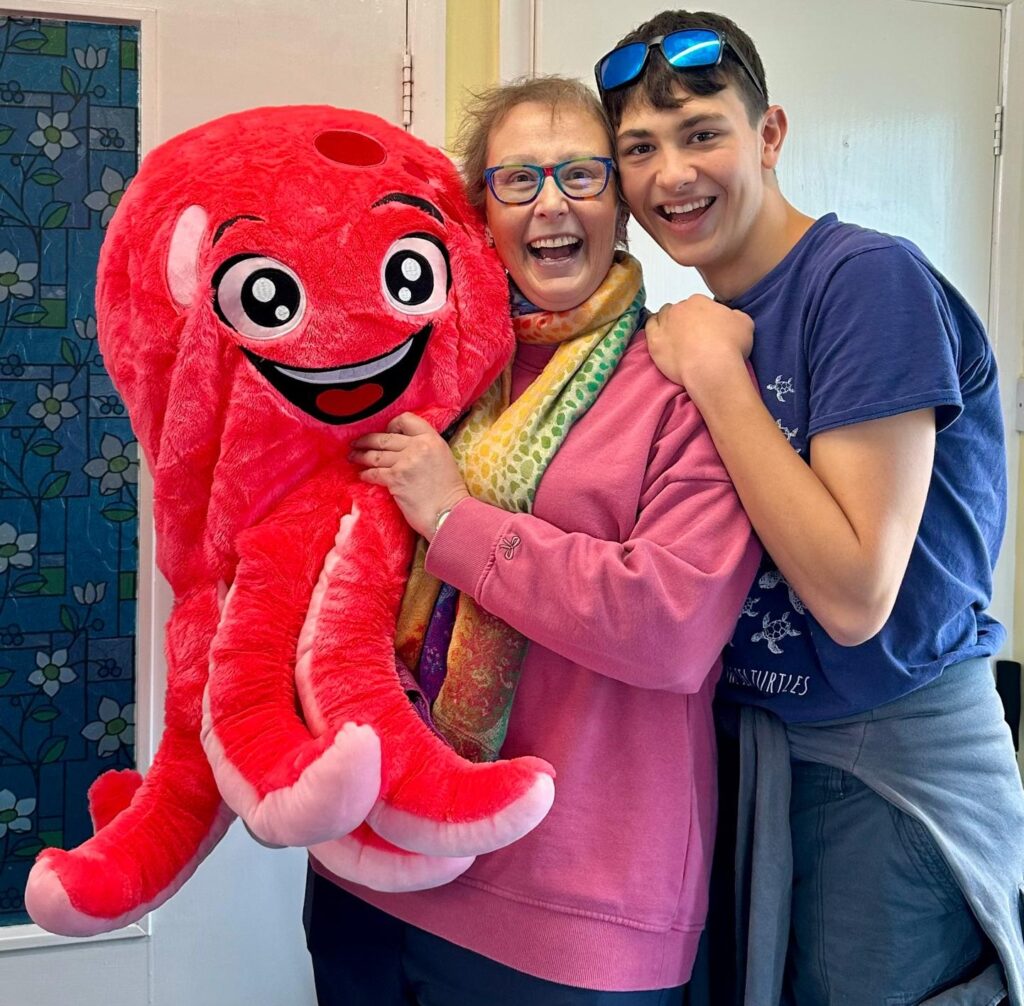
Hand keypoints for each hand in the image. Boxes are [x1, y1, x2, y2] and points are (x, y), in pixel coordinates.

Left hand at [350, 412, 469, 539]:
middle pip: (385, 437)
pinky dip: (365, 474)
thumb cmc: (449, 491)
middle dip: (367, 440)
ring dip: (361, 456)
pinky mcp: (395, 479)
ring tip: (352, 456)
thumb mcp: (443, 458)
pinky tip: (361, 474)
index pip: (406, 420)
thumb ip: (425, 448)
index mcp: (432, 439)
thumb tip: (404, 446)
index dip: (393, 425)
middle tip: (356, 443)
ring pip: (376, 454)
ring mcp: (405, 462)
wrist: (449, 513)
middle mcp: (418, 447)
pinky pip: (374, 473)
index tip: (386, 432)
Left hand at [645, 294, 752, 397]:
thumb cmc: (730, 346)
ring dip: (667, 323)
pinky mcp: (655, 341)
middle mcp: (679, 308)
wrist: (712, 367)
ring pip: (662, 317)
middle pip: (679, 310)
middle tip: (692, 337)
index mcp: (699, 301)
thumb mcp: (744, 323)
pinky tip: (659, 336)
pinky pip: (648, 328)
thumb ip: (733, 315)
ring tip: (675, 337)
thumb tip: (729, 316)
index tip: (705, 329)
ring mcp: (665, 324)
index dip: (701, 316)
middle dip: (684, 320)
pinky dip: (653, 329)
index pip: (697, 304)